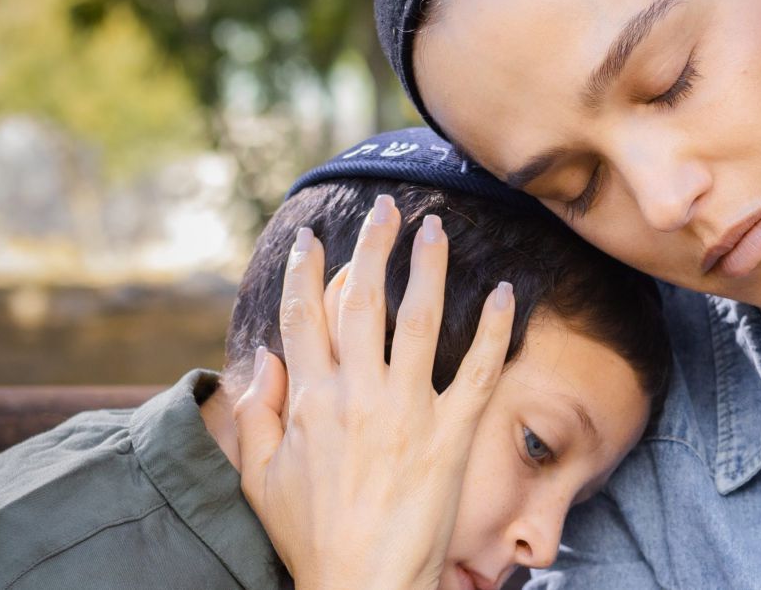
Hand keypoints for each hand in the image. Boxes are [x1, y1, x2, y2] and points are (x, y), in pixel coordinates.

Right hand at [233, 195, 514, 589]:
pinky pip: (477, 369)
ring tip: (434, 228)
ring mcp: (408, 409)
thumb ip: (256, 414)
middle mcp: (358, 392)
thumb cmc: (310, 537)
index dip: (306, 271)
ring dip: (427, 267)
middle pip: (362, 299)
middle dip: (372, 246)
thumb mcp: (260, 477)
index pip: (305, 315)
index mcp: (310, 399)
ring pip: (419, 319)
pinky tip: (504, 292)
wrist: (364, 585)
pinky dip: (493, 328)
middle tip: (384, 209)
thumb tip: (261, 359)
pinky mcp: (451, 432)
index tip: (309, 238)